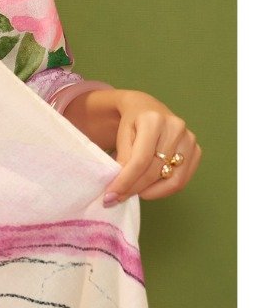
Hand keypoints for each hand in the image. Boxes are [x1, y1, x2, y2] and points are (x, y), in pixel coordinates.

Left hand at [103, 90, 201, 205]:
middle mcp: (175, 127)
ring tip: (133, 193)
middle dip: (134, 188)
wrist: (147, 109)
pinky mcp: (196, 150)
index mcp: (153, 120)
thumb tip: (121, 187)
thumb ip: (122, 159)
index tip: (111, 196)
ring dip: (151, 192)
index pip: (140, 160)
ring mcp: (189, 139)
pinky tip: (148, 189)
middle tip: (117, 198)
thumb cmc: (132, 123)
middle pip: (155, 170)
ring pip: (172, 179)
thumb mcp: (121, 135)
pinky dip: (164, 189)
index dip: (126, 181)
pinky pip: (183, 179)